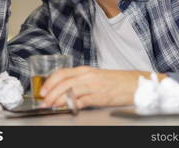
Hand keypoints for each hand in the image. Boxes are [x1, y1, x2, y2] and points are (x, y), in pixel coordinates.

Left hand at [39, 66, 166, 108]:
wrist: (134, 84)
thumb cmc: (115, 81)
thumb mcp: (95, 78)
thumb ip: (80, 83)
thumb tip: (64, 92)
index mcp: (85, 70)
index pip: (62, 73)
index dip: (50, 82)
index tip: (43, 91)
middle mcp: (87, 76)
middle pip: (62, 82)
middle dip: (50, 92)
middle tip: (43, 101)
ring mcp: (93, 86)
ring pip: (69, 91)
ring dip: (57, 99)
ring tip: (50, 106)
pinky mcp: (99, 97)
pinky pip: (81, 101)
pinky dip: (71, 105)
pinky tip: (66, 108)